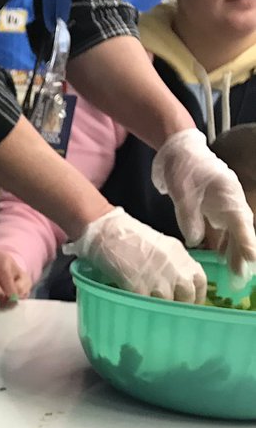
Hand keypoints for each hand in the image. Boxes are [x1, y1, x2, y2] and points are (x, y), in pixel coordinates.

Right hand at [66, 207, 206, 302]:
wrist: (105, 231)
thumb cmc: (126, 237)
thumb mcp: (158, 245)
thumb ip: (171, 263)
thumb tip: (174, 283)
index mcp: (179, 253)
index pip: (199, 279)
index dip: (196, 296)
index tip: (190, 304)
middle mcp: (173, 264)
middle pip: (187, 294)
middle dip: (181, 306)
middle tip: (174, 315)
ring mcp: (156, 275)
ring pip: (169, 302)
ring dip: (163, 311)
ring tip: (156, 317)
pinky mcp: (138, 285)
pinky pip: (147, 305)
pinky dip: (145, 311)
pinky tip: (141, 314)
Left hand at [153, 128, 255, 276]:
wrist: (178, 150)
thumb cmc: (183, 167)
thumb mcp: (182, 191)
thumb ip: (189, 216)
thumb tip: (196, 240)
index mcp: (228, 194)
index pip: (240, 221)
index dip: (246, 241)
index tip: (251, 258)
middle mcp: (230, 202)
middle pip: (240, 230)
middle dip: (242, 253)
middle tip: (242, 277)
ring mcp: (223, 206)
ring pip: (233, 232)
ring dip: (234, 252)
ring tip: (235, 275)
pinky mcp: (214, 210)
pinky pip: (222, 231)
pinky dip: (223, 245)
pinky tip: (222, 259)